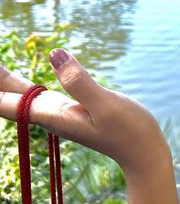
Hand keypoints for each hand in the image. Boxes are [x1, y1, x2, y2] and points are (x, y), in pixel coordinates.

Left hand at [0, 49, 168, 176]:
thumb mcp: (106, 105)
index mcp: (50, 114)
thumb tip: (54, 53)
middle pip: (5, 97)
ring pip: (17, 96)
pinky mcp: (69, 108)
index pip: (3, 100)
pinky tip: (15, 81)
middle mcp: (48, 114)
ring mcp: (57, 112)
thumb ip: (80, 81)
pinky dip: (17, 85)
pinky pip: (35, 94)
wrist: (142, 151)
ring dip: (0, 82)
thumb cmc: (128, 129)